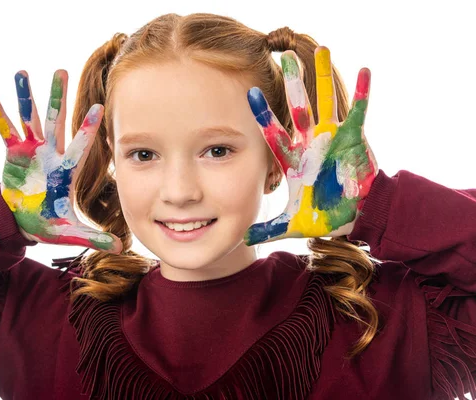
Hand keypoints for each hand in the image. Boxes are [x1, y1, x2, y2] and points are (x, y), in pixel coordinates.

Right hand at [0, 70, 122, 252]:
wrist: (24, 221)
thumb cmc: (49, 223)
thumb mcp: (70, 231)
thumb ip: (93, 238)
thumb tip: (120, 249)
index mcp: (66, 170)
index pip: (79, 146)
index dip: (87, 128)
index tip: (99, 108)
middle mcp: (50, 155)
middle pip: (55, 121)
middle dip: (57, 97)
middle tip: (61, 70)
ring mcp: (31, 152)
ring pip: (29, 119)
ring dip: (26, 97)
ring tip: (22, 72)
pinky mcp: (13, 155)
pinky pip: (5, 132)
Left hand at [244, 47, 377, 245]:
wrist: (356, 215)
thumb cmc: (324, 216)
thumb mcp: (293, 224)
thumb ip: (268, 230)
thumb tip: (241, 241)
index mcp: (293, 161)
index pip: (274, 134)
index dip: (263, 115)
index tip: (249, 94)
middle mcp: (310, 144)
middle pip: (298, 108)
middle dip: (291, 84)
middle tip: (282, 56)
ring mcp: (333, 138)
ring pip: (325, 102)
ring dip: (322, 78)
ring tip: (320, 50)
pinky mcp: (355, 139)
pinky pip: (359, 111)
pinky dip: (363, 92)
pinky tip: (364, 70)